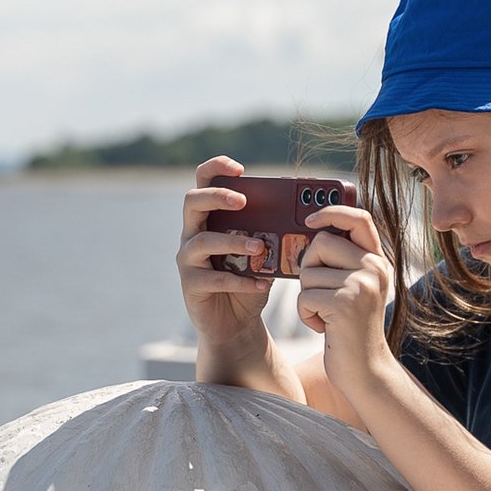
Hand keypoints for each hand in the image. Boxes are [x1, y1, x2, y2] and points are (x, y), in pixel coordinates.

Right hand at [176, 156, 273, 347]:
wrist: (235, 323)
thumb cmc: (249, 280)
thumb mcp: (263, 253)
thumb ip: (272, 234)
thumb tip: (303, 218)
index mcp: (209, 218)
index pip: (202, 182)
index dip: (216, 169)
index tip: (239, 168)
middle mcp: (192, 234)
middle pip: (192, 202)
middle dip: (217, 196)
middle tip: (243, 201)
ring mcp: (188, 260)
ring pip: (202, 241)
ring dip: (233, 241)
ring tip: (259, 247)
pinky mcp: (191, 285)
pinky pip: (214, 279)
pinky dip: (240, 281)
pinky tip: (261, 283)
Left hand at [296, 206, 399, 385]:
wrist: (365, 370)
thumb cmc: (350, 328)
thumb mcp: (355, 289)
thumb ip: (342, 262)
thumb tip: (310, 232)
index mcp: (378, 261)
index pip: (359, 218)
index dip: (332, 211)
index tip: (310, 219)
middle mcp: (375, 268)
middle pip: (320, 243)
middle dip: (308, 268)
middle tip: (319, 293)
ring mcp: (362, 284)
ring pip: (308, 271)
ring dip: (306, 296)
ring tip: (324, 315)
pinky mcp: (345, 303)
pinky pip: (304, 296)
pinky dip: (305, 315)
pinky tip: (322, 327)